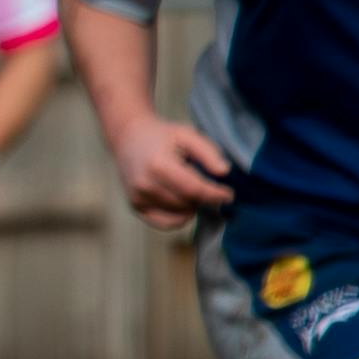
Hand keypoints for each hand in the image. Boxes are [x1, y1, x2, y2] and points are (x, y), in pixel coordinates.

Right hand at [102, 116, 233, 229]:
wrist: (128, 138)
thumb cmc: (162, 136)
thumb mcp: (187, 135)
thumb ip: (208, 152)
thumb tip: (224, 172)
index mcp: (158, 165)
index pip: (194, 189)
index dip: (215, 195)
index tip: (229, 195)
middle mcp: (145, 185)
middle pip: (188, 204)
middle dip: (203, 198)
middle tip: (204, 183)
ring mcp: (138, 198)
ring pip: (179, 214)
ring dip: (191, 205)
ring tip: (188, 187)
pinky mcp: (136, 207)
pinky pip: (166, 223)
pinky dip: (180, 217)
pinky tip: (182, 203)